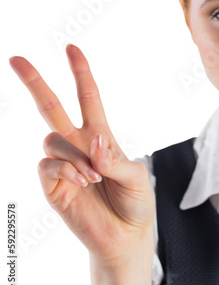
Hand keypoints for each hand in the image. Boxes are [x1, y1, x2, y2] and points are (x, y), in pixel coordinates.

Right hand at [9, 44, 154, 265]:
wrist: (125, 236)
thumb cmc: (135, 203)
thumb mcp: (136, 176)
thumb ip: (114, 158)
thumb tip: (93, 142)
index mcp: (101, 137)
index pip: (88, 98)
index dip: (80, 73)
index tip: (71, 48)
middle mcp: (78, 146)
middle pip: (51, 107)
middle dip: (35, 82)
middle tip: (16, 58)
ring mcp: (63, 165)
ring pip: (52, 138)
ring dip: (74, 154)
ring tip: (94, 177)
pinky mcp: (52, 185)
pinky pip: (47, 164)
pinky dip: (65, 169)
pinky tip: (81, 182)